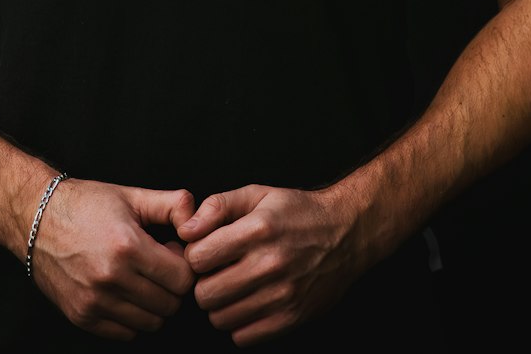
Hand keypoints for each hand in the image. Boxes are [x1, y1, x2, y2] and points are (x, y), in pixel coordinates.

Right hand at [30, 178, 196, 340]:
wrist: (36, 218)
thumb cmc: (87, 203)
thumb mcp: (132, 195)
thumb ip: (173, 204)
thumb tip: (198, 222)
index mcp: (128, 246)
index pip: (182, 279)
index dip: (184, 266)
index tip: (171, 252)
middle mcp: (111, 278)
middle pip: (170, 304)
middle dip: (171, 286)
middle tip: (157, 266)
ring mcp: (94, 301)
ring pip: (150, 323)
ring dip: (153, 304)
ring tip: (140, 278)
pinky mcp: (81, 316)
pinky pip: (125, 333)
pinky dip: (132, 317)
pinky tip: (124, 292)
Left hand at [177, 184, 359, 346]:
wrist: (345, 233)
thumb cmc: (297, 211)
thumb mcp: (257, 194)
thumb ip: (217, 206)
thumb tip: (185, 229)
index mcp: (258, 230)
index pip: (198, 258)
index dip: (194, 255)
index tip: (206, 251)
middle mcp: (269, 264)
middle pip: (205, 294)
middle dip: (203, 283)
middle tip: (216, 272)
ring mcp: (282, 295)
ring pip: (221, 318)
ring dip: (220, 305)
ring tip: (233, 287)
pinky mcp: (292, 318)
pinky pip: (244, 337)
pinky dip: (239, 324)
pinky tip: (248, 303)